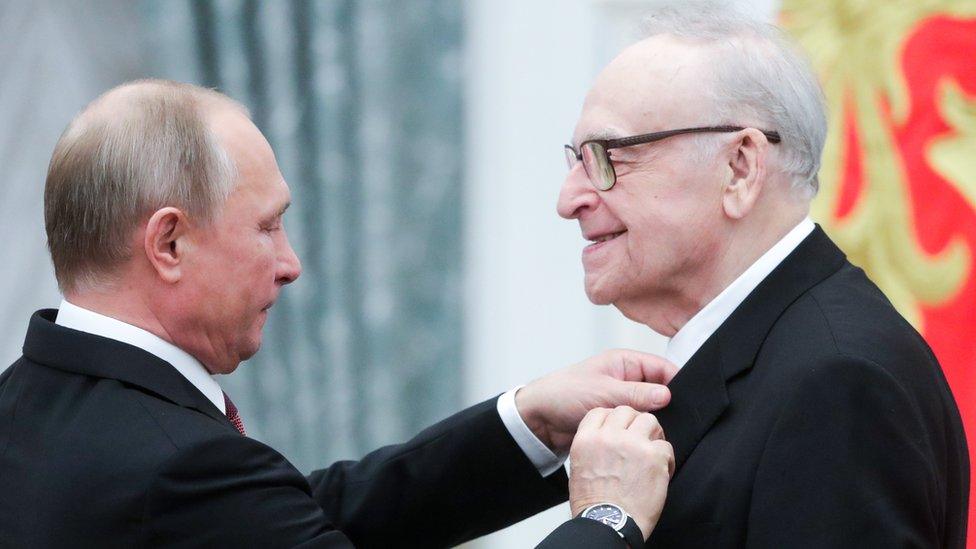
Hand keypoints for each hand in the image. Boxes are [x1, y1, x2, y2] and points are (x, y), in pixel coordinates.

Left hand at [515, 349, 677, 453]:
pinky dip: (642, 429)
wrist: (539, 418)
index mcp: (625, 362)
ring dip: (653, 418)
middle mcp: (626, 378)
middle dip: (668, 403)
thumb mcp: (603, 392)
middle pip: (660, 389)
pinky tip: (647, 438)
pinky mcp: (618, 418)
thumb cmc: (564, 394)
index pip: (662, 367)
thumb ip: (637, 394)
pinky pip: (638, 422)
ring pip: (651, 408)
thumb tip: (668, 395)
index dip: (678, 382)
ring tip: (660, 429)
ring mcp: (623, 398)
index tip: (690, 400)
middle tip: (675, 418)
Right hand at [569, 406, 673, 540]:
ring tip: (652, 451)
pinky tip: (661, 470)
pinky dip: (666, 458)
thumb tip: (607, 437)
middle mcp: (609, 437)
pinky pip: (666, 445)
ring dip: (653, 435)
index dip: (614, 419)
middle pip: (626, 411)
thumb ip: (593, 445)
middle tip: (640, 438)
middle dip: (634, 423)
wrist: (608, 523)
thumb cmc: (594, 502)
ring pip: (649, 421)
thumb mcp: (579, 466)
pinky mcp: (654, 456)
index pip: (602, 412)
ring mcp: (632, 444)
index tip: (621, 429)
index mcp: (587, 439)